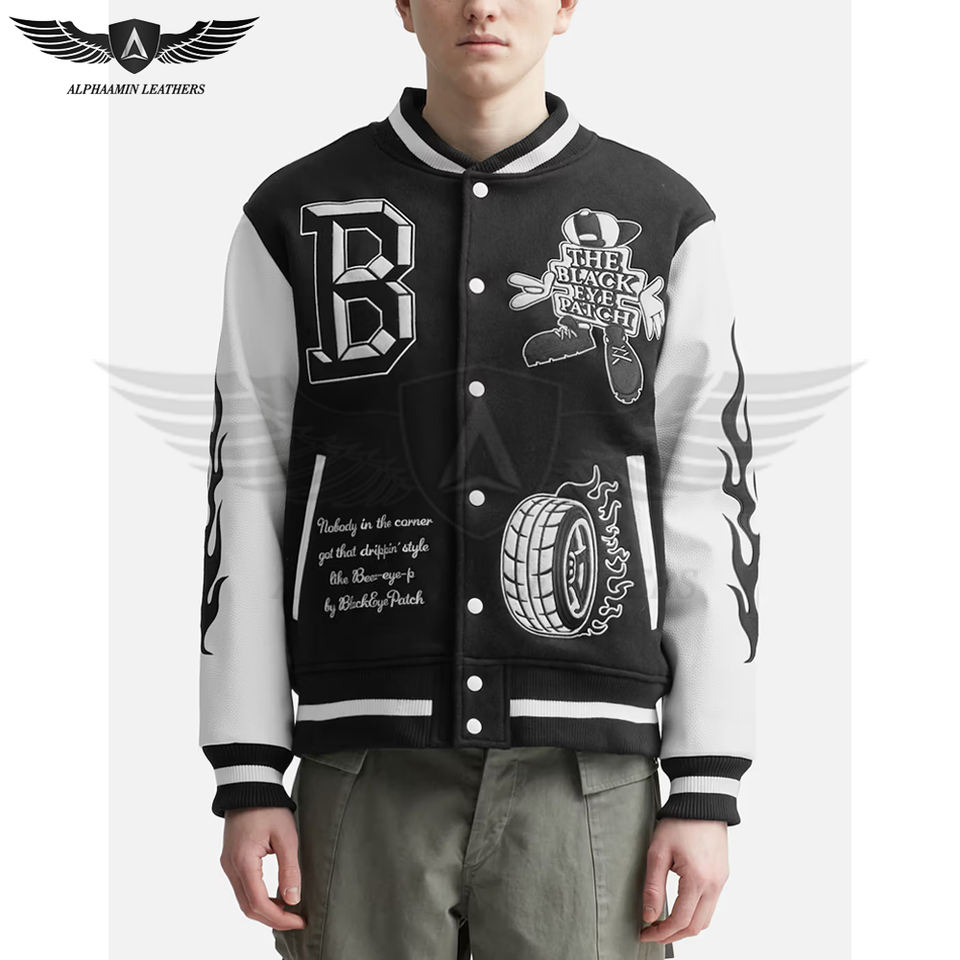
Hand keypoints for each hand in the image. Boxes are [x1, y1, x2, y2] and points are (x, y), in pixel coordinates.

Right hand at [220, 807, 305, 930]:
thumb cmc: (269, 807)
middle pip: (248, 907)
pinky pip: (242, 889)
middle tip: (297, 920)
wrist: (250, 786)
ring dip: (265, 910)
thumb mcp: (286, 836)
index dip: (279, 917)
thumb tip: (293, 899)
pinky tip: (275, 896)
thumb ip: (289, 868)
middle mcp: (230, 867)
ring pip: (244, 900)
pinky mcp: (231, 860)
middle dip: (273, 918)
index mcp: (243, 861)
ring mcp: (228, 864)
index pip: (258, 903)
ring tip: (290, 910)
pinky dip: (258, 898)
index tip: (300, 920)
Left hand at [637, 817, 728, 944]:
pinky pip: (711, 905)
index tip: (644, 933)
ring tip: (663, 922)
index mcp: (698, 880)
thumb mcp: (658, 852)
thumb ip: (653, 887)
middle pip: (696, 927)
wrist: (702, 801)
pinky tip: (679, 908)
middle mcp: (714, 885)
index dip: (661, 933)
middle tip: (652, 932)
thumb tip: (648, 915)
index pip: (680, 921)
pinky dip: (696, 914)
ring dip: (686, 926)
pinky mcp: (722, 875)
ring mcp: (721, 881)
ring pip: (706, 919)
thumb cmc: (679, 823)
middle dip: (673, 935)